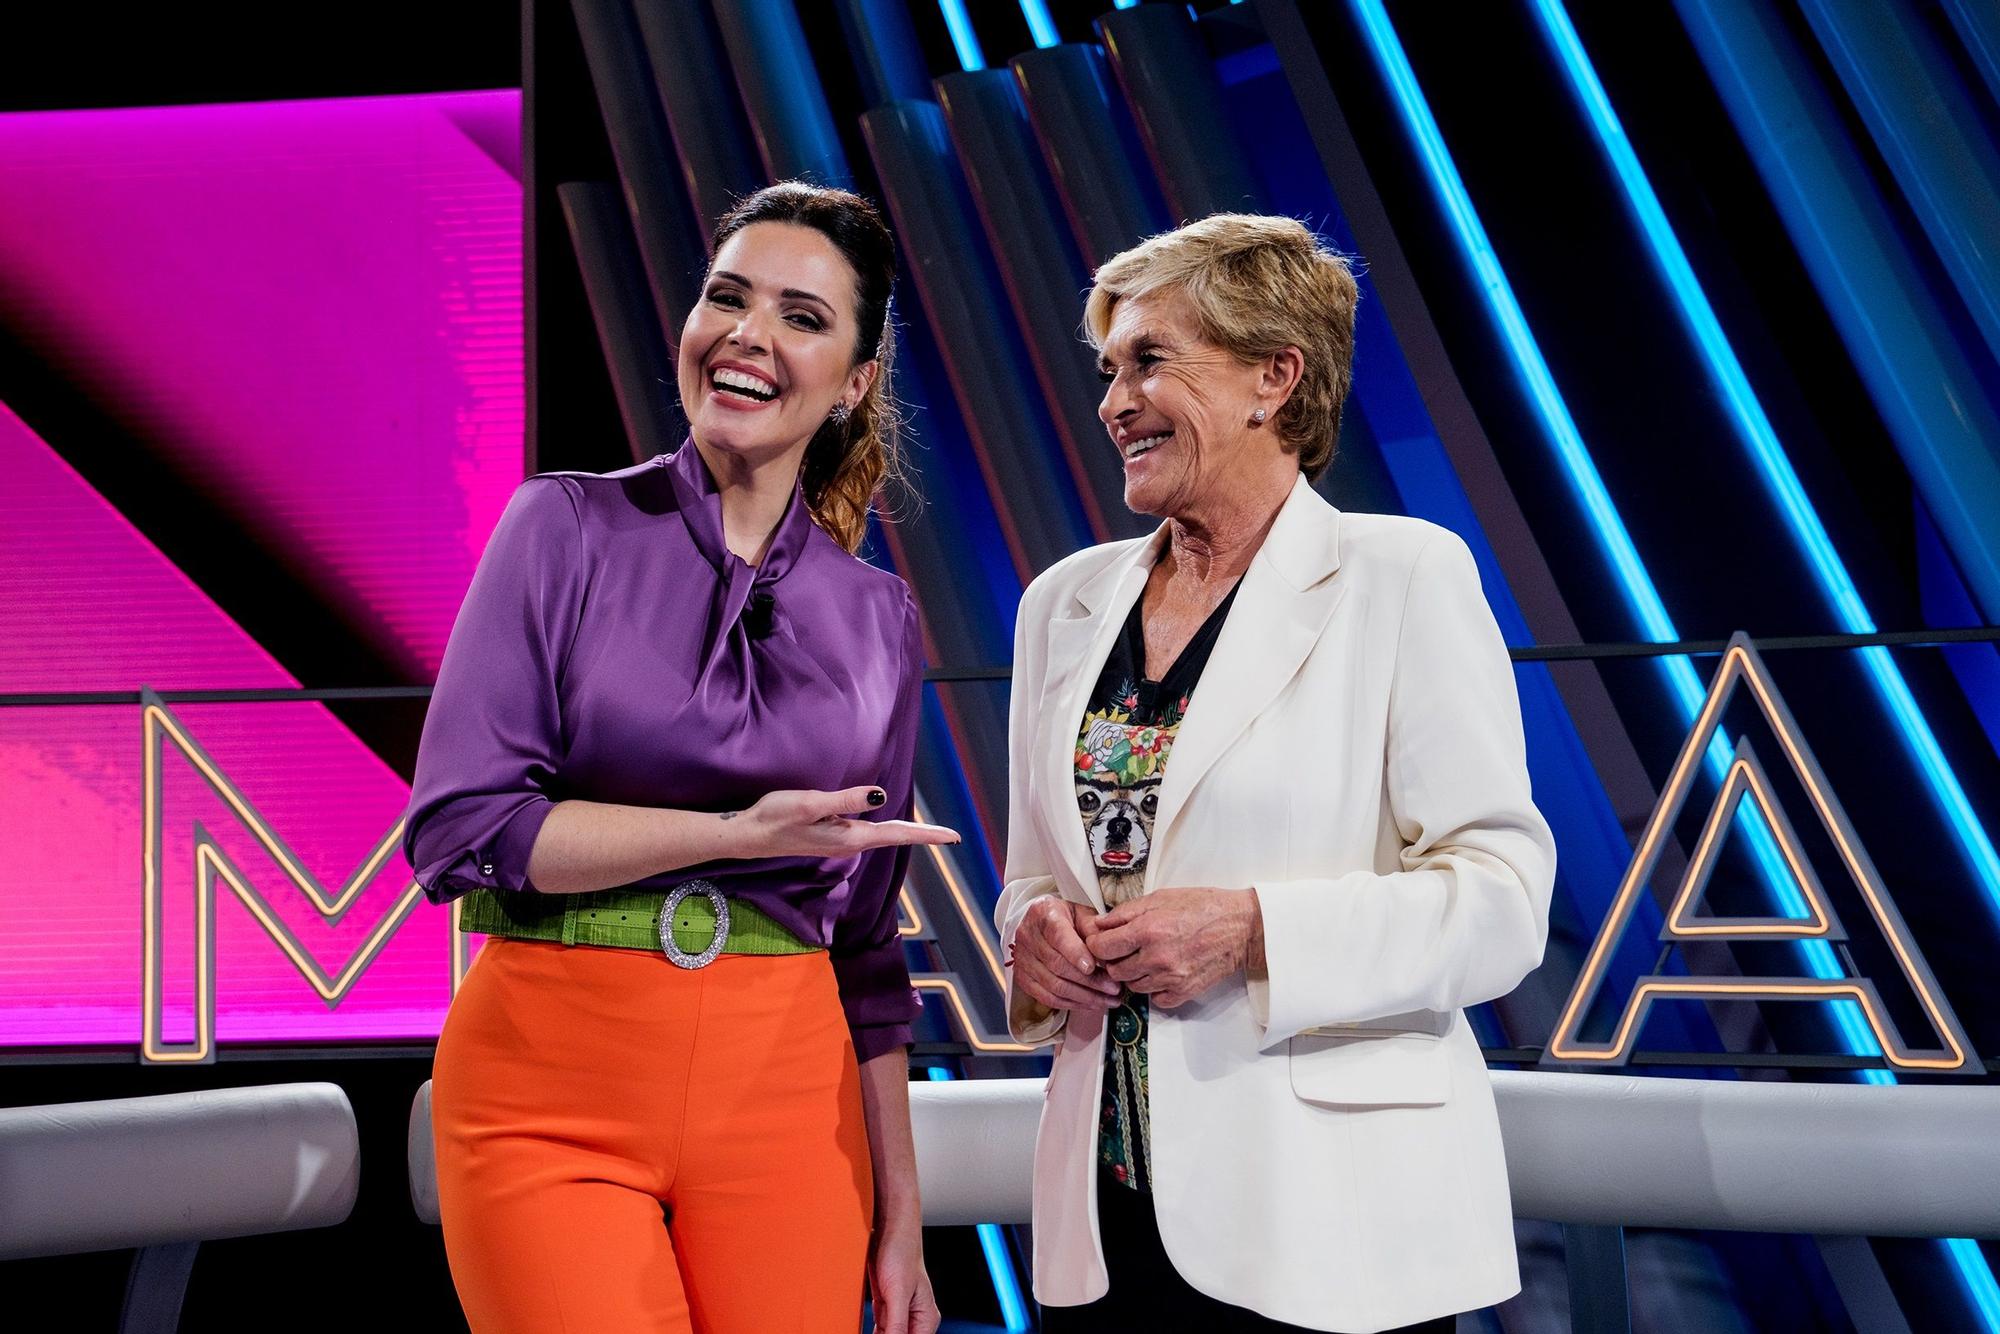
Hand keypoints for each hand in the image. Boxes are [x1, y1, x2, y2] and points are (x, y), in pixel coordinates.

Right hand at [733, 786, 958, 858]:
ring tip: (930, 833)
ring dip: (906, 834)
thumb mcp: (811, 803)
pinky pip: (868, 833)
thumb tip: (881, 796)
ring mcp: (840, 842)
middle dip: (923, 836)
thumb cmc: (776, 817)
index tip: (954, 837)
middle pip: (894, 837)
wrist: (748, 835)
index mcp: (850, 837)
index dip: (927, 835)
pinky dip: (886, 831)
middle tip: (952, 836)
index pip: (898, 834)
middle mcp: (850, 844)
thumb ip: (846, 800)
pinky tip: (888, 826)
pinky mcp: (830, 837)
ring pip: (882, 836)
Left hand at [867, 1220, 939, 1333]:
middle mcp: (915, 1318)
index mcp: (926, 1318)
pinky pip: (878, 1330)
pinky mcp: (886, 1307)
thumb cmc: (901, 1252)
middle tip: (872, 1330)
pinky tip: (859, 1330)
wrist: (889, 1229)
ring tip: (864, 1327)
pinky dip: (872, 1333)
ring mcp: (899, 1313)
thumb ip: (897, 1323)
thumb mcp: (898, 1292)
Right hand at [1009, 896, 1120, 1012]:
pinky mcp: (1022, 978)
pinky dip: (1071, 1004)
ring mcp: (1022, 959)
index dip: (1076, 954)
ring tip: (1108, 1000)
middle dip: (1089, 981)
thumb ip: (1094, 929)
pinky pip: (1047, 998)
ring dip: (1084, 997)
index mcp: (1044, 914)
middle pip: (1058, 965)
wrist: (1038, 923)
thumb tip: (1107, 952)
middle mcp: (1028, 936)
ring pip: (1054, 986)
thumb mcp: (1082, 913)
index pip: (1059, 937)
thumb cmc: (1065, 918)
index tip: (1092, 967)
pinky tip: (1090, 1005)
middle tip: (1113, 988)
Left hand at [1085, 887, 1259, 1008]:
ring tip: (1147, 959)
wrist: (1240, 928)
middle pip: (1114, 971)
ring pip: (1133, 986)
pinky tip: (1162, 973)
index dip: (1097, 945)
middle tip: (1125, 950)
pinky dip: (1154, 989)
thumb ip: (1126, 912)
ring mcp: (1170, 978)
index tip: (1101, 942)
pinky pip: (1155, 999)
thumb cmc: (1202, 907)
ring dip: (1134, 975)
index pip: (1102, 948)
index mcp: (1148, 930)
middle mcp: (1156, 958)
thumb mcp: (1161, 898)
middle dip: (1114, 961)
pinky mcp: (1183, 992)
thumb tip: (1099, 923)